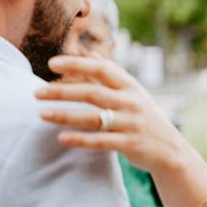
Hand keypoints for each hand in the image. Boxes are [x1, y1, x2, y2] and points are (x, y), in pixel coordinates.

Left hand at [35, 56, 201, 173]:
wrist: (171, 150)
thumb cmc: (146, 118)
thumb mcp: (134, 94)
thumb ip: (112, 76)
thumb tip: (90, 56)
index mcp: (131, 87)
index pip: (102, 69)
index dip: (77, 65)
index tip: (52, 63)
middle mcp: (131, 102)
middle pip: (92, 93)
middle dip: (62, 92)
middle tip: (36, 92)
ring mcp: (131, 124)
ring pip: (93, 118)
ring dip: (65, 116)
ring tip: (41, 114)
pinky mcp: (130, 144)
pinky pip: (101, 141)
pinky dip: (80, 139)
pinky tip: (61, 138)